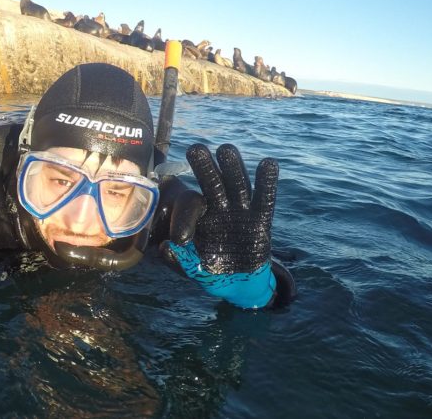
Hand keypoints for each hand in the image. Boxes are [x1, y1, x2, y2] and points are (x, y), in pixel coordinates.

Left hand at [160, 143, 287, 308]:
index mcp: (199, 215)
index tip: (180, 241)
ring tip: (226, 150)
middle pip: (212, 182)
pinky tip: (268, 164)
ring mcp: (240, 210)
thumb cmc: (209, 269)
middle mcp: (219, 206)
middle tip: (195, 149)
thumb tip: (164, 247)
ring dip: (232, 168)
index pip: (190, 206)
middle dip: (204, 166)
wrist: (237, 282)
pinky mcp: (261, 219)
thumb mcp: (190, 267)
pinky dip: (267, 182)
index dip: (184, 219)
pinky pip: (264, 198)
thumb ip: (177, 259)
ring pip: (237, 184)